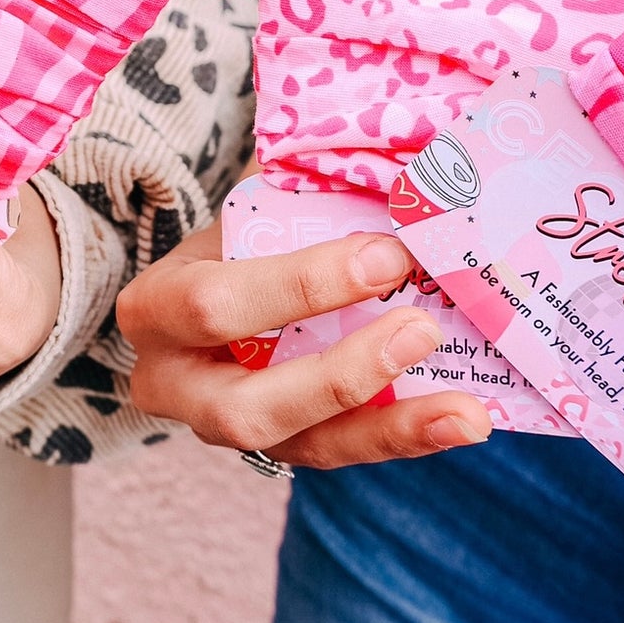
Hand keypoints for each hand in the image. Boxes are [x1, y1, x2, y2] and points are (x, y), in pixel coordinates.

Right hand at [119, 222, 492, 466]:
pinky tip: (462, 420)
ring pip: (304, 447)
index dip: (302, 286)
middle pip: (248, 406)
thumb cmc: (243, 234)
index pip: (216, 305)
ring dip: (391, 428)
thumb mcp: (252, 206)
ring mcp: (225, 428)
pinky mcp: (279, 449)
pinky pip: (341, 454)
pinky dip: (405, 436)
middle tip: (423, 330)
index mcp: (156, 307)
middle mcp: (175, 384)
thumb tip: (415, 168)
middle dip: (341, 375)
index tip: (387, 254)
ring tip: (467, 413)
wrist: (219, 280)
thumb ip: (307, 192)